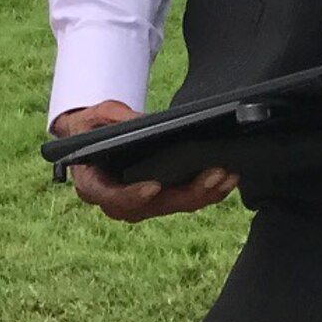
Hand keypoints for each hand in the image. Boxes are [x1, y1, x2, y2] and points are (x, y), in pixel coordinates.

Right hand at [49, 101, 237, 222]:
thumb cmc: (94, 126)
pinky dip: (208, 191)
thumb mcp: (99, 115)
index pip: (109, 197)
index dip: (130, 196)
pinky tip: (228, 179)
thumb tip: (142, 123)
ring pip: (172, 206)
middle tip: (213, 176)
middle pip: (151, 207)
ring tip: (227, 176)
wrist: (96, 134)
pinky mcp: (159, 196)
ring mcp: (140, 201)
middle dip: (185, 194)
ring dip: (203, 194)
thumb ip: (114, 118)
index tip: (153, 187)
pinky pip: (184, 199)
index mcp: (92, 183)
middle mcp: (116, 199)